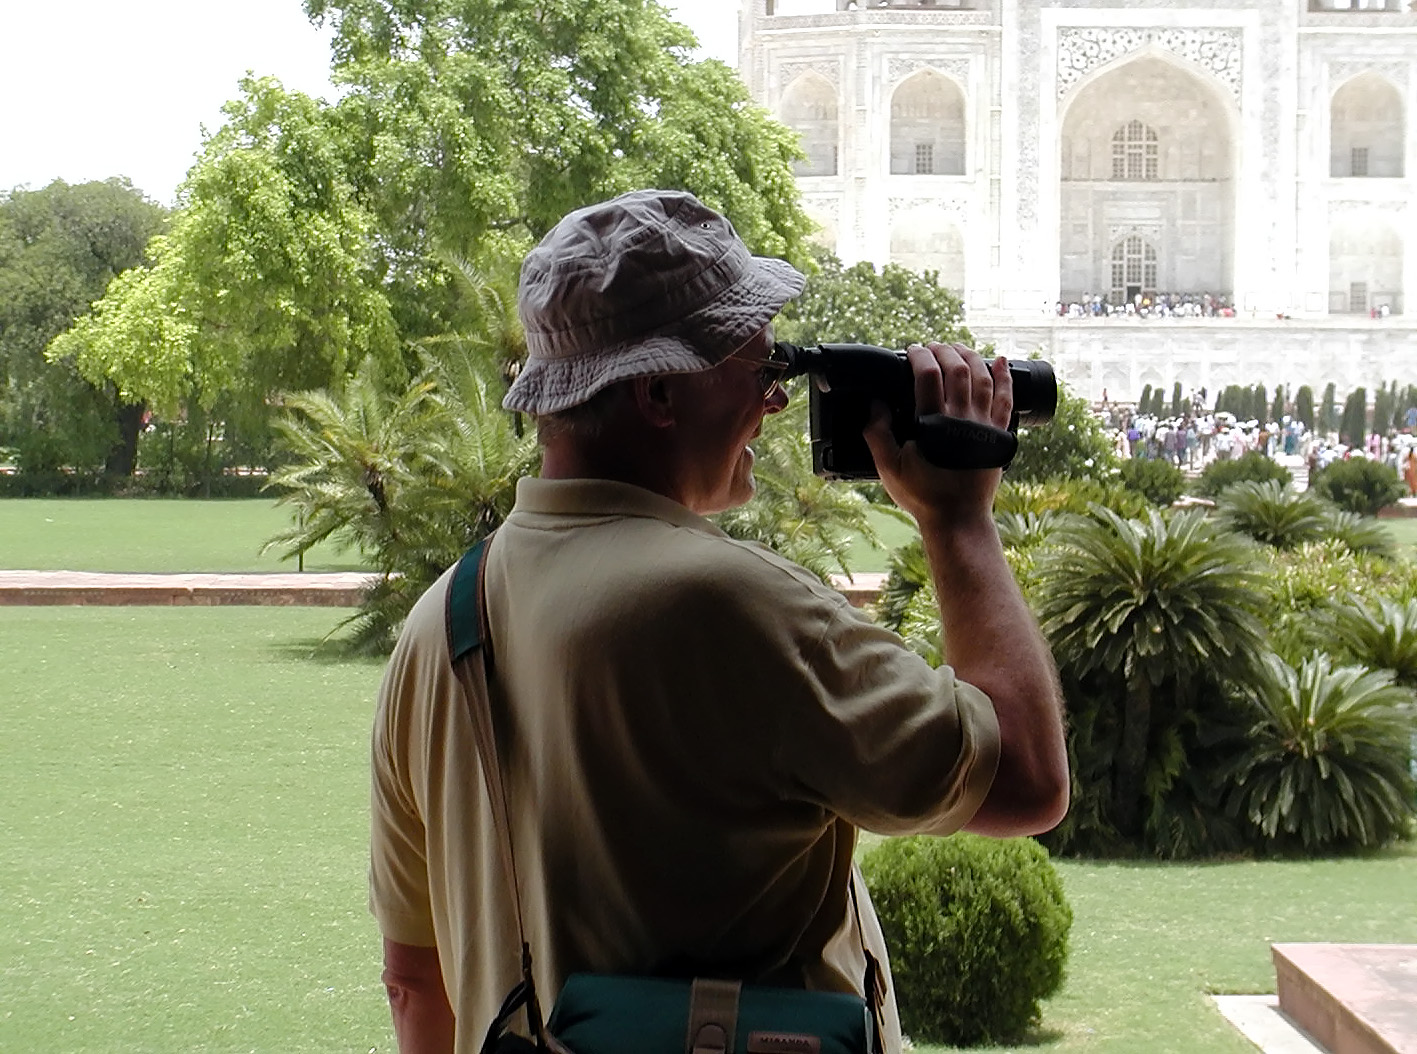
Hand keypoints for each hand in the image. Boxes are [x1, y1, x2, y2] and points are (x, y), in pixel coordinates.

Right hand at [862, 342, 1013, 527]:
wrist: (957, 518)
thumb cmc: (923, 495)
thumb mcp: (889, 468)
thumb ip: (877, 434)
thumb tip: (874, 404)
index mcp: (933, 424)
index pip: (928, 375)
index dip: (920, 356)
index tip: (912, 351)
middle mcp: (962, 419)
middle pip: (957, 369)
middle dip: (944, 351)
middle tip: (933, 347)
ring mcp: (983, 426)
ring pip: (982, 378)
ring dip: (970, 357)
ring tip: (958, 348)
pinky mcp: (998, 435)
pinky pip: (1006, 400)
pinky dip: (1004, 377)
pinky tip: (999, 361)